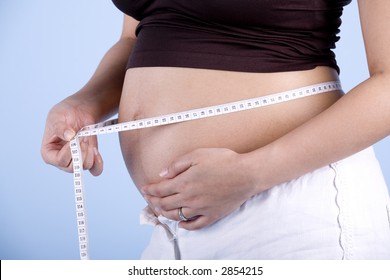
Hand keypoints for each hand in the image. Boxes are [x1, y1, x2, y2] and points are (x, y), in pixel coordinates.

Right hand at [41, 97, 102, 175]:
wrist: (78, 111)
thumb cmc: (63, 114)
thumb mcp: (57, 117)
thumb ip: (60, 127)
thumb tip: (69, 136)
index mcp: (48, 153)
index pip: (59, 161)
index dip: (69, 151)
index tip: (75, 138)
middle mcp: (61, 161)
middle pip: (73, 168)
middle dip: (81, 152)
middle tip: (83, 138)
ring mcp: (75, 161)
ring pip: (85, 167)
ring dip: (90, 153)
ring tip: (87, 139)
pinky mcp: (88, 159)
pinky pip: (95, 169)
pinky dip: (98, 163)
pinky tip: (97, 152)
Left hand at [141, 148, 257, 229]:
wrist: (246, 174)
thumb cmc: (223, 161)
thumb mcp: (197, 155)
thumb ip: (177, 165)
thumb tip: (162, 175)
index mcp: (184, 182)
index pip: (160, 189)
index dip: (150, 189)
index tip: (144, 189)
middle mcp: (190, 198)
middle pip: (165, 203)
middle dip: (153, 201)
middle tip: (148, 198)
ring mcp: (201, 209)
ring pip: (177, 215)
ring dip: (165, 213)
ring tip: (160, 209)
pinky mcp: (212, 215)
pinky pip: (195, 225)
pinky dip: (185, 225)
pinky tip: (181, 223)